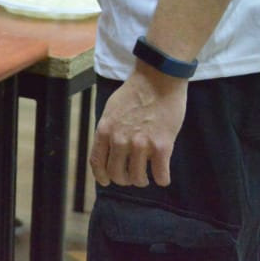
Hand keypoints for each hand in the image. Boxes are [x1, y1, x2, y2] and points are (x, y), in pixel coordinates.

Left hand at [91, 66, 187, 187]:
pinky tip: (163, 173)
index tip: (107, 181)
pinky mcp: (162, 146)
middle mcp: (120, 139)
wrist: (159, 79)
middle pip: (117, 175)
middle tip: (133, 175)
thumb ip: (109, 130)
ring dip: (143, 180)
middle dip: (125, 179)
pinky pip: (160, 176)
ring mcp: (141, 144)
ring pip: (138, 178)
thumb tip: (108, 150)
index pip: (97, 162)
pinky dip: (162, 179)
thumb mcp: (112, 110)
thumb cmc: (136, 93)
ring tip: (147, 174)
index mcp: (105, 130)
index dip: (102, 176)